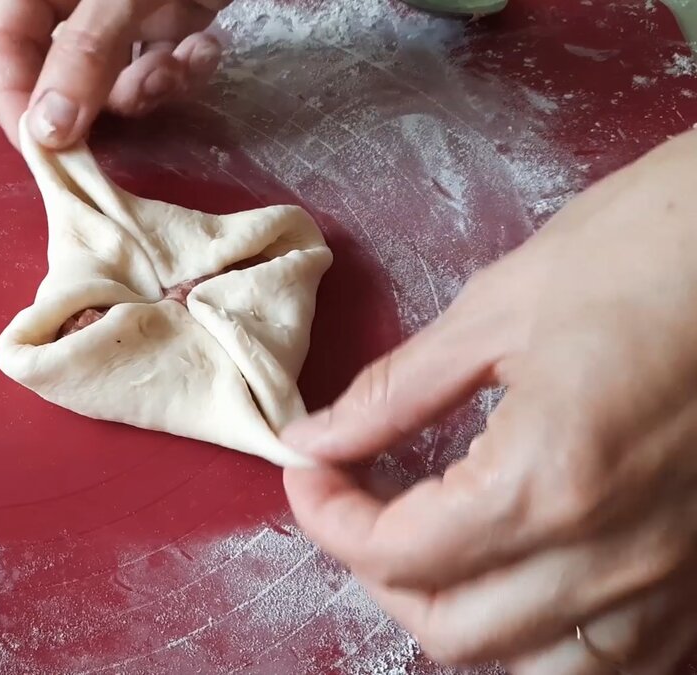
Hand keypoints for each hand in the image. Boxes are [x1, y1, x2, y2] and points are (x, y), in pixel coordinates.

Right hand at [0, 0, 230, 147]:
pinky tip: (209, 49)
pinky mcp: (176, 13)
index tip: (43, 151)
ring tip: (176, 68)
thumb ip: (83, 56)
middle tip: (116, 134)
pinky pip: (164, 62)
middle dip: (95, 101)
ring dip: (147, 87)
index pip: (6, 43)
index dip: (17, 99)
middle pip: (61, 67)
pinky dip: (185, 68)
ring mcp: (130, 4)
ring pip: (116, 76)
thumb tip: (45, 131)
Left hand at [281, 128, 696, 671]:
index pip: (396, 554)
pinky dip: (548, 636)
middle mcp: (613, 553)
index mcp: (549, 479)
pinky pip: (620, 655)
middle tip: (355, 503)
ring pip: (539, 667)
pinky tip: (520, 576)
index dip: (326, 518)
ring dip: (461, 617)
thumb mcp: (499, 307)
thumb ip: (396, 392)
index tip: (307, 470)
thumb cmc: (653, 246)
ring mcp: (672, 574)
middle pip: (455, 631)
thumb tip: (316, 437)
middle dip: (378, 575)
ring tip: (430, 547)